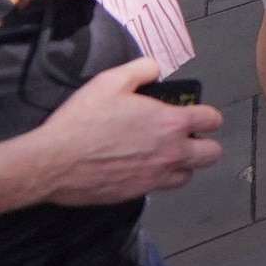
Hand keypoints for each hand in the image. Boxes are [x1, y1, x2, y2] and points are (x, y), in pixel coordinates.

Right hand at [19, 59, 222, 206]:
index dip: (206, 115)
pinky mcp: (137, 194)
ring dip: (182, 165)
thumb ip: (141, 70)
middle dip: (204, 144)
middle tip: (183, 137)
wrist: (53, 161)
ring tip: (163, 154)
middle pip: (211, 154)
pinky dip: (157, 179)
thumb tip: (155, 71)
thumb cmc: (83, 119)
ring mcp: (155, 177)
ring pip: (187, 175)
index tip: (195, 114)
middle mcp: (171, 153)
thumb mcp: (111, 80)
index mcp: (171, 123)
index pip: (212, 120)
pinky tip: (139, 168)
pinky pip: (160, 188)